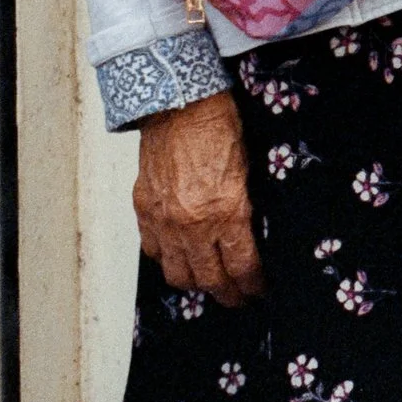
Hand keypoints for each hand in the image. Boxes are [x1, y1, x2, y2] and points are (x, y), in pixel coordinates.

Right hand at [133, 91, 264, 305]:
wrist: (179, 104)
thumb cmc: (218, 127)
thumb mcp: (247, 171)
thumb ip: (244, 208)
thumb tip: (248, 236)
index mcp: (227, 213)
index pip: (242, 267)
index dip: (252, 285)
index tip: (258, 291)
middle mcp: (193, 225)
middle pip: (211, 280)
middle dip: (228, 294)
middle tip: (237, 297)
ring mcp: (165, 221)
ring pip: (177, 275)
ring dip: (195, 283)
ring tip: (207, 281)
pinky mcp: (144, 210)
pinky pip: (153, 251)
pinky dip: (166, 259)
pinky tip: (178, 255)